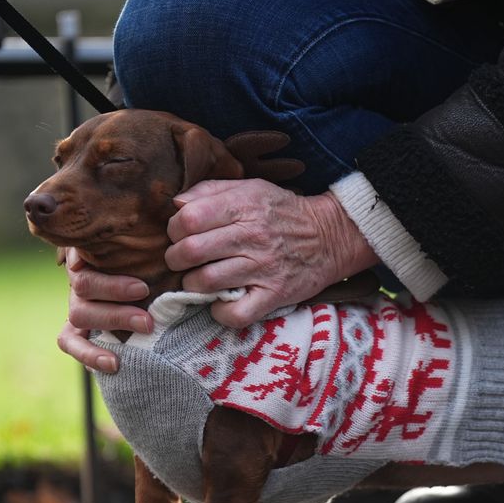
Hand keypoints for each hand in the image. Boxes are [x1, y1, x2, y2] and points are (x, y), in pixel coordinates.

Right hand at [57, 248, 152, 372]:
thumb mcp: (141, 244)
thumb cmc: (144, 262)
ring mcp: (77, 308)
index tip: (137, 281)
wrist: (144, 291)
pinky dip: (90, 355)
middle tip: (146, 292)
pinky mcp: (75, 334)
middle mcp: (80, 283)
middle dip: (116, 290)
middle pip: (85, 284)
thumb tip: (104, 242)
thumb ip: (123, 239)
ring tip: (146, 325)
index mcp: (91, 257)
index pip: (83, 254)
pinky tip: (115, 363)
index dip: (99, 261)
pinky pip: (72, 344)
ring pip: (80, 313)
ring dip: (113, 317)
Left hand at [165, 179, 377, 327]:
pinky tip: (221, 302)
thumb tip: (176, 205)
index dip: (174, 228)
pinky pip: (235, 314)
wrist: (329, 237)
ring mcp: (264, 268)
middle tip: (183, 260)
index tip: (180, 234)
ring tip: (200, 279)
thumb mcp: (251, 188)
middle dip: (176, 258)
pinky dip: (220, 312)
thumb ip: (211, 191)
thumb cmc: (282, 212)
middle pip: (191, 251)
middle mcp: (252, 236)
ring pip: (207, 282)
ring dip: (193, 284)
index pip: (188, 218)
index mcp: (243, 205)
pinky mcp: (274, 295)